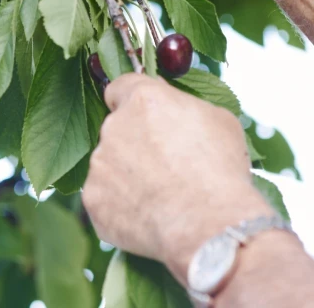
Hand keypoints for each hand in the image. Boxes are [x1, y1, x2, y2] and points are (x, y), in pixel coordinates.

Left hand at [82, 74, 270, 277]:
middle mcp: (113, 126)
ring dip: (127, 177)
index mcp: (143, 100)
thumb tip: (166, 100)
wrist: (209, 225)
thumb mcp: (218, 120)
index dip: (131, 102)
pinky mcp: (92, 198)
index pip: (120, 88)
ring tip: (161, 198)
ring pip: (109, 165)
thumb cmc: (221, 171)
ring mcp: (99, 163)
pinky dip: (121, 207)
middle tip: (164, 168)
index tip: (143, 118)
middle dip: (134, 145)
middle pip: (117, 130)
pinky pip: (104, 198)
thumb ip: (182, 105)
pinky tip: (149, 217)